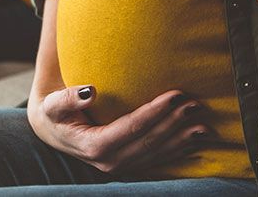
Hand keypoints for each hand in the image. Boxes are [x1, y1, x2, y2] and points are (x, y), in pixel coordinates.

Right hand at [27, 85, 209, 173]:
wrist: (52, 131)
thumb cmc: (54, 113)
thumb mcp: (53, 105)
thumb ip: (68, 98)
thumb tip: (89, 91)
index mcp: (94, 146)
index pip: (132, 128)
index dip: (155, 112)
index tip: (175, 94)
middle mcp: (110, 162)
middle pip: (150, 142)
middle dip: (175, 123)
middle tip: (196, 104)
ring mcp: (121, 167)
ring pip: (158, 154)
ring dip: (182, 139)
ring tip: (204, 124)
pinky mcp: (129, 166)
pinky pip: (158, 159)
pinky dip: (178, 150)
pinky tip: (195, 140)